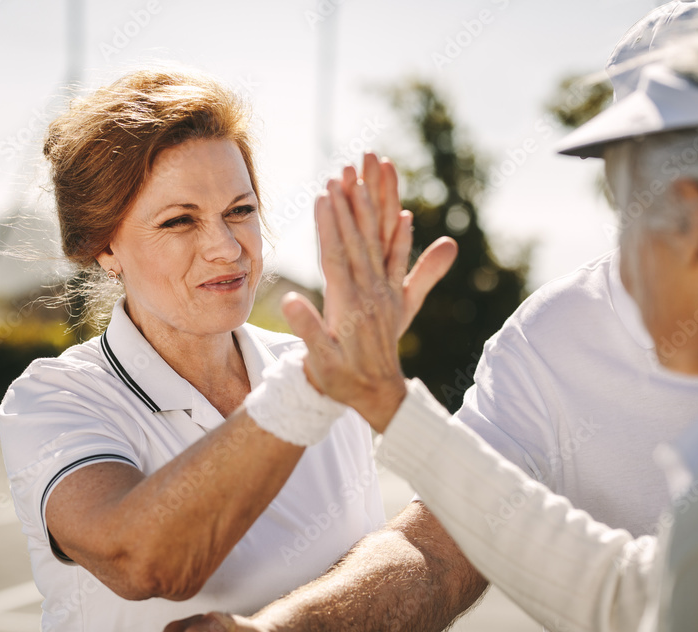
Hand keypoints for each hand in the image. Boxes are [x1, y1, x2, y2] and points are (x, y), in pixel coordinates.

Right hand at [284, 155, 457, 431]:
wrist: (378, 397)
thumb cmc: (341, 381)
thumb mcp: (320, 362)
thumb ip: (309, 331)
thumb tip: (291, 301)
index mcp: (350, 305)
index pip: (338, 255)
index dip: (330, 224)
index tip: (324, 193)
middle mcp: (372, 294)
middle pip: (363, 239)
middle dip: (354, 202)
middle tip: (349, 169)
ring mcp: (386, 294)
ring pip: (381, 242)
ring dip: (376, 209)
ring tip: (374, 179)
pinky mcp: (395, 298)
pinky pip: (400, 262)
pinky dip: (403, 238)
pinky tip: (406, 216)